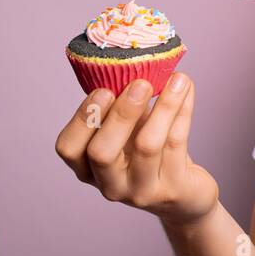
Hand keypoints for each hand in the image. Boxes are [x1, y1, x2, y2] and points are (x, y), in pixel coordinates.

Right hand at [55, 73, 218, 228]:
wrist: (184, 194)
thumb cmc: (148, 154)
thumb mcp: (128, 132)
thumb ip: (121, 106)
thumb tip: (131, 61)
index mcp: (88, 169)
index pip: (68, 149)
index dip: (82, 119)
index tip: (103, 90)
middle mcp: (110, 185)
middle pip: (102, 153)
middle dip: (120, 114)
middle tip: (140, 84)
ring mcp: (141, 191)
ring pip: (147, 147)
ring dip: (163, 107)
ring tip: (177, 79)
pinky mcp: (172, 190)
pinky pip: (176, 144)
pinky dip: (182, 112)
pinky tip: (186, 90)